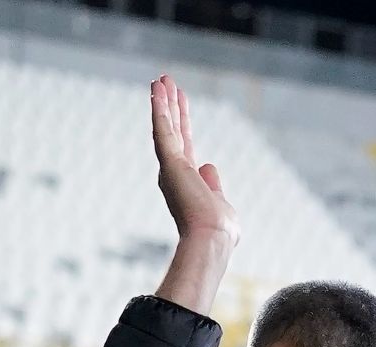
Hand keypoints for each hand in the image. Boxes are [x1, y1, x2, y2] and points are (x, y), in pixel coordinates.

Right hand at [151, 75, 237, 245]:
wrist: (211, 240)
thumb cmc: (218, 230)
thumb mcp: (219, 202)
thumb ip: (213, 184)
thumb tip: (209, 165)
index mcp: (187, 181)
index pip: (185, 144)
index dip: (182, 121)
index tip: (180, 101)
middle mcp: (174, 172)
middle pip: (173, 130)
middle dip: (170, 105)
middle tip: (165, 80)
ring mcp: (171, 168)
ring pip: (166, 127)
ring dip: (163, 101)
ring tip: (160, 78)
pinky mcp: (171, 164)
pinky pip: (163, 131)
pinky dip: (159, 109)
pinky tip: (157, 89)